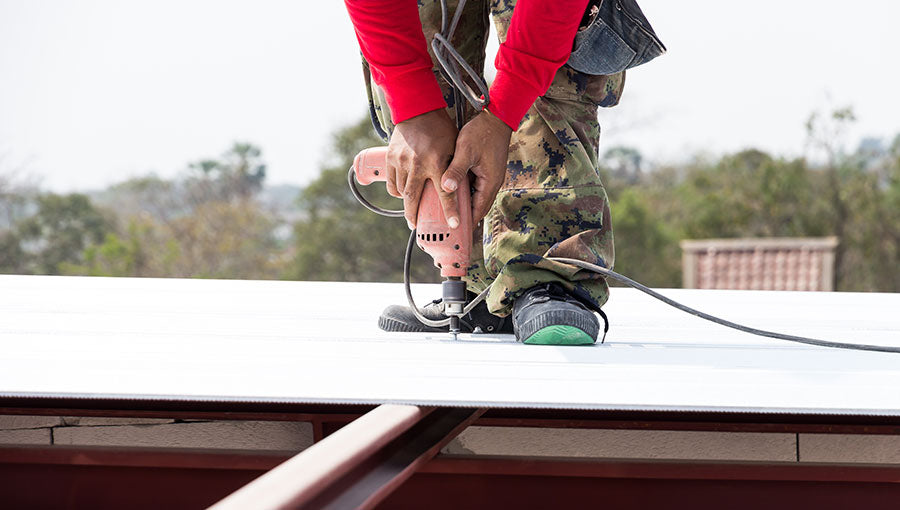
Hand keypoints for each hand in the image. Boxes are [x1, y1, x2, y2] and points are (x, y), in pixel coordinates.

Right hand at [386, 109, 458, 228]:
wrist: (418, 109)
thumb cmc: (441, 129)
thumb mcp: (454, 147)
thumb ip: (456, 169)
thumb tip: (462, 190)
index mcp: (436, 162)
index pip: (446, 193)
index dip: (451, 211)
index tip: (455, 225)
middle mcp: (417, 164)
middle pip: (413, 199)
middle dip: (414, 216)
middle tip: (416, 227)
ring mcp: (401, 162)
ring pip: (402, 192)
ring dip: (407, 203)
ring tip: (412, 210)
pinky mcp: (391, 158)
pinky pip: (392, 182)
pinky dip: (397, 191)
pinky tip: (402, 194)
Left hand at [441, 110, 512, 227]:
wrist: (496, 117)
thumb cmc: (483, 132)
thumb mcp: (466, 150)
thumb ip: (456, 170)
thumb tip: (446, 187)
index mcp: (490, 183)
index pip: (478, 211)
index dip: (466, 223)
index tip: (455, 233)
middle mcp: (492, 183)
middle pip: (478, 208)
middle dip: (464, 217)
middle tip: (448, 227)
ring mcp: (489, 177)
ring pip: (475, 198)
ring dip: (464, 206)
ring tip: (448, 214)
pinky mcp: (485, 171)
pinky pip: (475, 188)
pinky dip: (465, 193)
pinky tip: (452, 193)